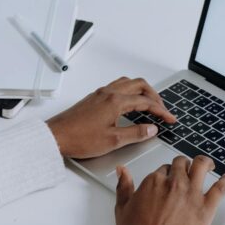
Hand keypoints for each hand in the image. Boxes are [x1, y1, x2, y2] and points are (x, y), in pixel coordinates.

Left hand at [47, 77, 175, 158]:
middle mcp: (108, 93)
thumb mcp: (113, 141)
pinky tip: (127, 105)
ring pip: (127, 83)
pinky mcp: (93, 98)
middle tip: (161, 109)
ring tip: (148, 104)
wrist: (55, 136)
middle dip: (154, 96)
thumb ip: (135, 133)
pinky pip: (116, 87)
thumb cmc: (79, 139)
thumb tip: (151, 129)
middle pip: (139, 85)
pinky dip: (128, 92)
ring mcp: (99, 94)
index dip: (161, 111)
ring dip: (141, 91)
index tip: (170, 119)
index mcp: (116, 101)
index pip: (146, 102)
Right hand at [114, 155, 224, 224]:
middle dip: (184, 166)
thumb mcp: (122, 207)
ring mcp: (191, 194)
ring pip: (201, 167)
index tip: (169, 179)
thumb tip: (122, 171)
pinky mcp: (205, 208)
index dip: (167, 173)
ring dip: (205, 163)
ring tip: (208, 165)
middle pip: (182, 164)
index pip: (164, 169)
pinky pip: (220, 188)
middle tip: (187, 169)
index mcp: (153, 182)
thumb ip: (123, 186)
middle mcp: (173, 183)